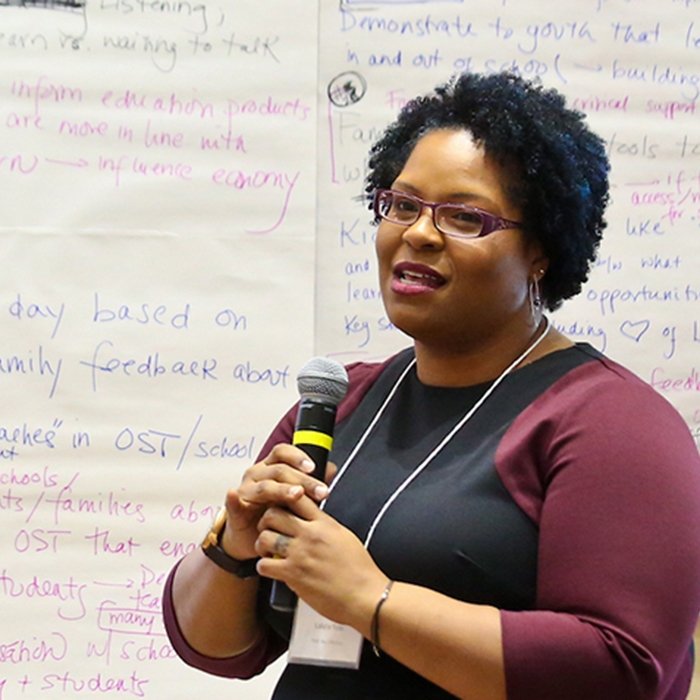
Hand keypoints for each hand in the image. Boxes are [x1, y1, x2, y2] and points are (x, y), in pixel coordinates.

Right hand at [220, 444, 330, 560]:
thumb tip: (331, 468)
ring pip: (264, 486)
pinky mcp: (234, 510)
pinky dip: (233, 499)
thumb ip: (310, 482)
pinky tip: (235, 495)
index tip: (314, 467)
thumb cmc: (273, 512)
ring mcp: (245, 491)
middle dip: (302, 480)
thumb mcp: (293, 496)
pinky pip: (233, 502)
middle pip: (279, 470)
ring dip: (282, 490)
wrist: (250, 537)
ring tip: (297, 495)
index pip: (282, 452)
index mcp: (270, 467)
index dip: (297, 456)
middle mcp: (256, 474)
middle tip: (321, 491)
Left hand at [255, 495, 386, 627]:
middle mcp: (310, 534)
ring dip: (262, 544)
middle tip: (268, 529)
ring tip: (267, 550)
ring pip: (265, 537)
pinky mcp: (293, 574)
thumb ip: (326, 526)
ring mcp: (300, 553)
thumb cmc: (360, 570)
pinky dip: (264, 566)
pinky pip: (265, 564)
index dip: (284, 499)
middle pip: (274, 514)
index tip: (281, 507)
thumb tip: (315, 521)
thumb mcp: (345, 537)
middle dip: (266, 521)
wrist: (365, 595)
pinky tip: (271, 568)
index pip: (297, 497)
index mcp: (324, 523)